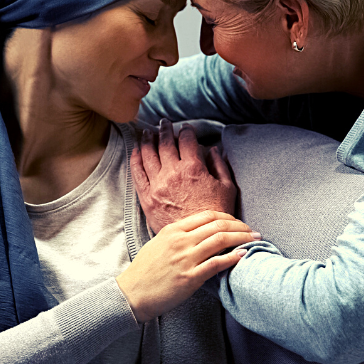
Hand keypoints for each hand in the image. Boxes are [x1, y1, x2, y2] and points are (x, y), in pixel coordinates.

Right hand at [116, 210, 258, 322]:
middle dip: (240, 226)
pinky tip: (244, 255)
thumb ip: (177, 234)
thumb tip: (199, 232)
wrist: (133, 293)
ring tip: (254, 240)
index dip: (227, 216)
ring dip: (242, 239)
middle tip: (252, 230)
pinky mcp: (191, 278)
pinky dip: (234, 257)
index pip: (207, 215)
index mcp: (173, 230)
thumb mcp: (158, 243)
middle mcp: (181, 241)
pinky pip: (217, 263)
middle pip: (218, 225)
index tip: (237, 222)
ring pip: (221, 240)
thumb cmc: (145, 270)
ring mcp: (186, 258)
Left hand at [131, 118, 237, 232]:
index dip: (187, 130)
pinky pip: (137, 172)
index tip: (186, 128)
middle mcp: (172, 172)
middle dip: (165, 129)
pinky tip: (136, 150)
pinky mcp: (147, 197)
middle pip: (164, 143)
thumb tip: (214, 149)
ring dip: (148, 140)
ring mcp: (157, 184)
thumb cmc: (216, 214)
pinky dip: (136, 158)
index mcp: (193, 168)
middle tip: (164, 123)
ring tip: (148, 132)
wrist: (198, 240)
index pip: (186, 139)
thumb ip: (220, 165)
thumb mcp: (227, 188)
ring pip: (148, 154)